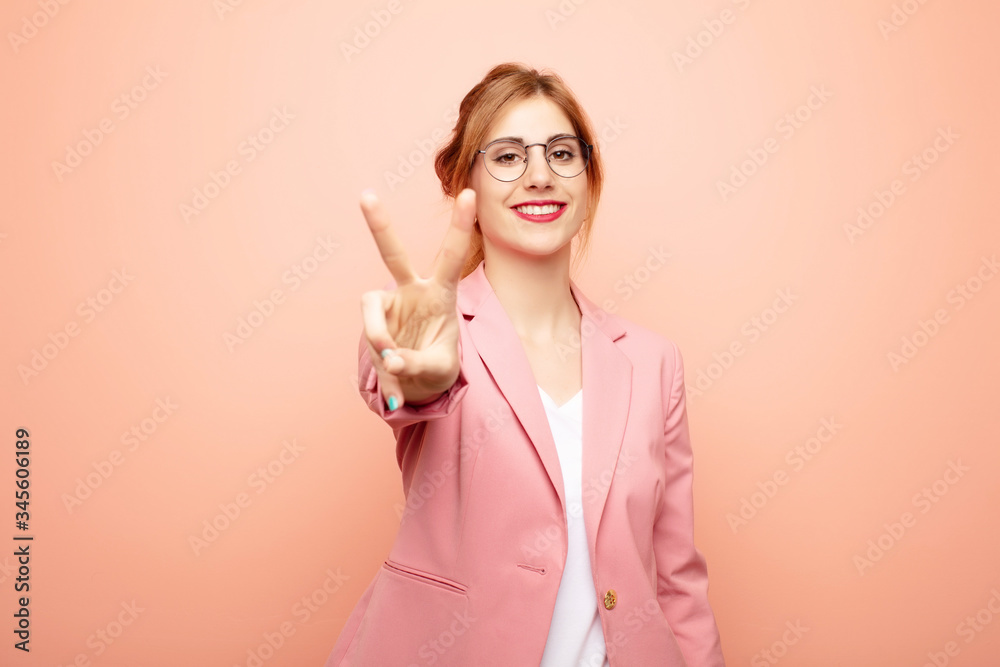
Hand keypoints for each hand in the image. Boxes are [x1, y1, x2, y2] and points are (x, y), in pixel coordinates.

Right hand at [359, 188, 476, 409]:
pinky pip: (370, 342)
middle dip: (380, 225)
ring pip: (371, 312)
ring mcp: (389, 306)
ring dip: (380, 342)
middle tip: (366, 195)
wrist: (419, 382)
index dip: (459, 226)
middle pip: (392, 255)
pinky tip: (395, 386)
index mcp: (441, 295)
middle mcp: (412, 292)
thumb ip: (418, 364)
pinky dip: (382, 368)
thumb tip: (391, 360)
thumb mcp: (439, 369)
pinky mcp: (373, 323)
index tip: (468, 193)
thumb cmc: (438, 366)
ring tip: (397, 368)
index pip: (451, 257)